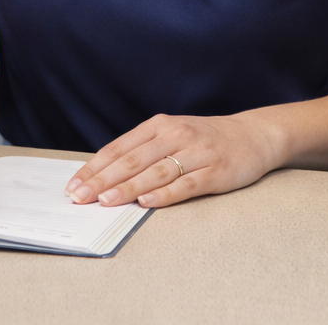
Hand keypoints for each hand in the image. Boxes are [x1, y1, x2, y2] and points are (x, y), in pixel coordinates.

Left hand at [65, 112, 284, 209]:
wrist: (253, 135)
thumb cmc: (204, 139)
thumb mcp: (172, 135)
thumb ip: (143, 151)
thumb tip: (103, 176)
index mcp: (159, 126)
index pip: (119, 148)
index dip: (94, 167)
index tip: (73, 185)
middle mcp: (176, 135)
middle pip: (132, 160)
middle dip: (102, 180)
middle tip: (80, 197)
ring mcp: (196, 153)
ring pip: (156, 172)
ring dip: (128, 188)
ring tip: (106, 201)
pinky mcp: (215, 172)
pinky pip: (186, 184)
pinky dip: (165, 194)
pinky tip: (147, 202)